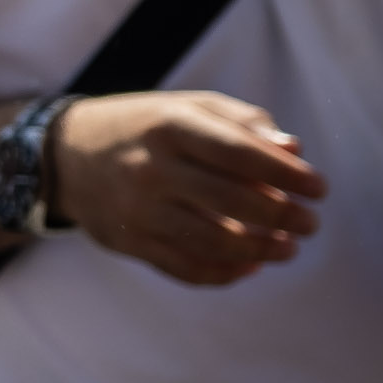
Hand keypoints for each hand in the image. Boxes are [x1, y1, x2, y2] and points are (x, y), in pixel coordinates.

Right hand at [52, 90, 322, 285]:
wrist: (63, 155)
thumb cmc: (145, 127)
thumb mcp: (189, 107)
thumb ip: (244, 124)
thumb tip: (294, 151)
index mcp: (170, 127)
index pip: (241, 154)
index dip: (288, 174)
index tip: (319, 188)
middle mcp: (150, 169)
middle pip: (232, 202)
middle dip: (283, 216)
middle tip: (309, 223)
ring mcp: (136, 210)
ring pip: (212, 242)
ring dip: (261, 251)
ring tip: (288, 248)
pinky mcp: (127, 242)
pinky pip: (184, 268)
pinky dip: (224, 274)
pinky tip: (249, 266)